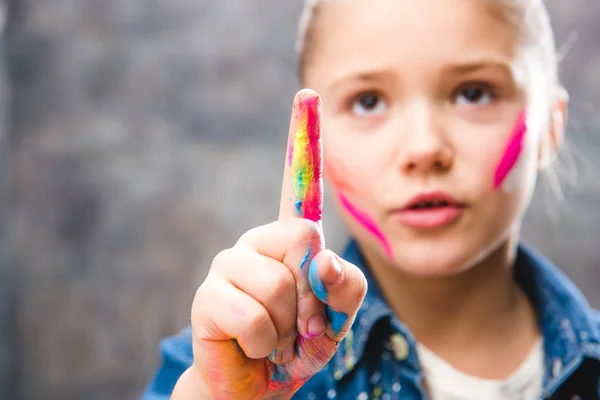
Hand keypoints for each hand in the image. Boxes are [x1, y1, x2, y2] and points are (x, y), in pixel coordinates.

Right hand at [174, 89, 367, 399]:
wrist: (260, 386)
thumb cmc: (303, 344)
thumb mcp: (341, 316)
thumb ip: (347, 284)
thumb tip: (319, 253)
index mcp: (290, 239)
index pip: (298, 183)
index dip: (303, 137)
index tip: (307, 92)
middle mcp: (257, 242)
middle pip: (302, 243)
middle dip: (313, 298)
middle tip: (299, 322)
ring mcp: (229, 266)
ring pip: (279, 285)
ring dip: (289, 327)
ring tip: (276, 337)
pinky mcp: (208, 298)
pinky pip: (255, 318)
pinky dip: (266, 345)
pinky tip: (255, 346)